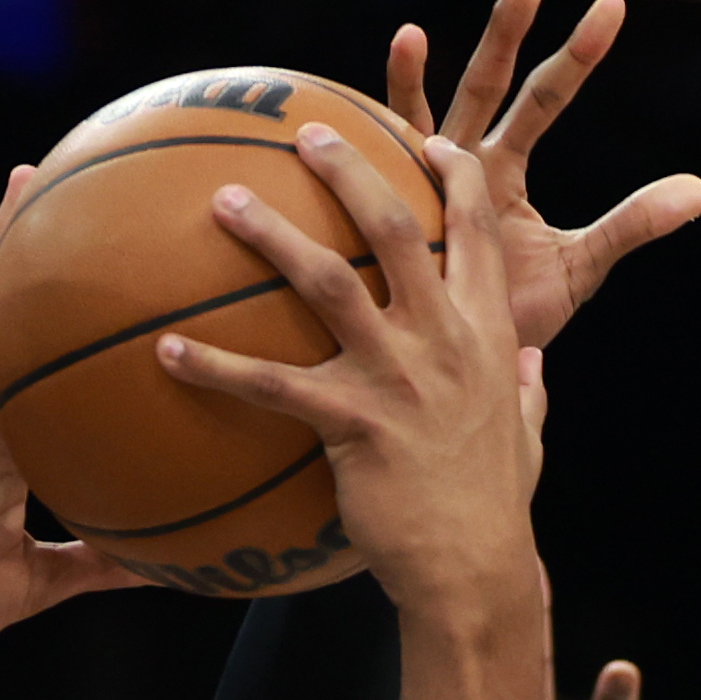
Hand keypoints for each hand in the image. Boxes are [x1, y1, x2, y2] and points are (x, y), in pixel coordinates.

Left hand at [157, 129, 538, 626]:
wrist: (472, 567)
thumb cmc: (493, 505)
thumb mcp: (526, 434)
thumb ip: (529, 389)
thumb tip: (537, 365)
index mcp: (487, 332)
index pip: (477, 229)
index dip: (452, 174)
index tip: (425, 139)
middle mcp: (444, 339)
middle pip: (394, 227)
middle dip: (349, 169)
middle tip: (303, 131)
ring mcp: (397, 376)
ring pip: (328, 282)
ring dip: (273, 235)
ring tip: (224, 200)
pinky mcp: (351, 423)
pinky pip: (269, 384)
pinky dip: (213, 365)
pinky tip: (163, 350)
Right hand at [387, 0, 700, 351]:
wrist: (459, 374)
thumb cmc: (511, 319)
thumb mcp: (579, 268)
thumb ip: (632, 224)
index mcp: (503, 172)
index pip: (546, 98)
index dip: (579, 54)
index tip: (612, 4)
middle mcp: (461, 164)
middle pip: (485, 84)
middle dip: (505, 34)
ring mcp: (417, 186)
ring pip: (420, 115)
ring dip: (412, 75)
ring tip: (409, 33)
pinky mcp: (385, 218)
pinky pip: (374, 171)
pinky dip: (365, 135)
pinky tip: (346, 114)